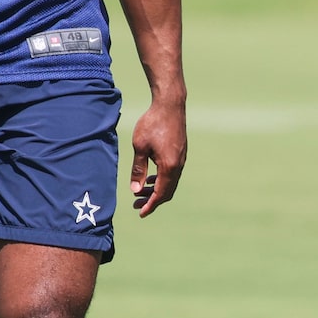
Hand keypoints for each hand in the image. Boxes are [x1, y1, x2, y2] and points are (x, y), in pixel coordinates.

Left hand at [129, 98, 185, 215]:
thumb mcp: (139, 147)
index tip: (141, 213)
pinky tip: (151, 177)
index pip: (161, 193)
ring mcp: (181, 159)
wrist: (170, 105)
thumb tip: (136, 189)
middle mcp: (178, 165)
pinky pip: (173, 173)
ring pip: (170, 182)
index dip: (150, 205)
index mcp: (169, 166)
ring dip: (157, 190)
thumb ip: (138, 170)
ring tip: (141, 191)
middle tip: (136, 205)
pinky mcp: (181, 153)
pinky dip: (162, 180)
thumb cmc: (153, 123)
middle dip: (152, 200)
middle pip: (167, 191)